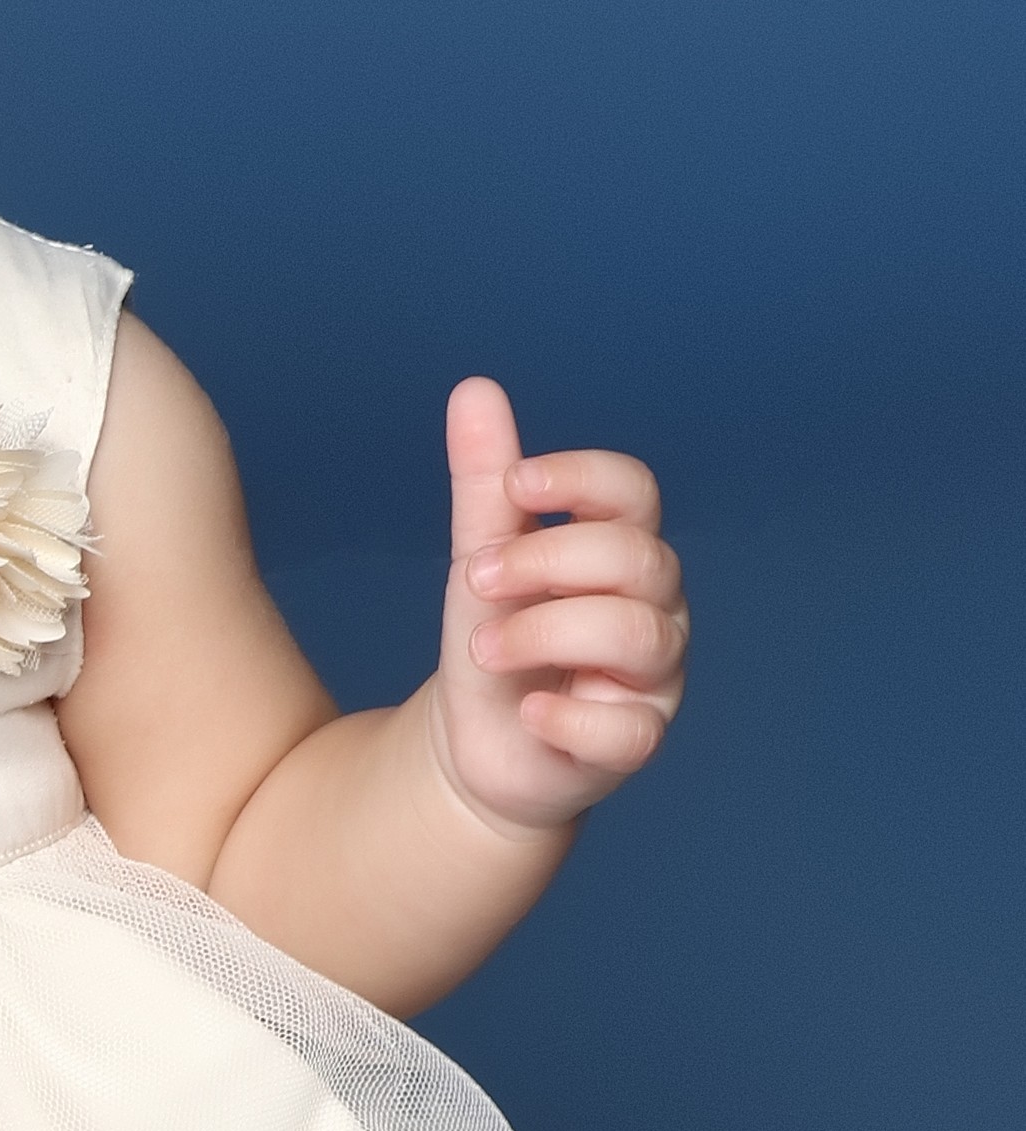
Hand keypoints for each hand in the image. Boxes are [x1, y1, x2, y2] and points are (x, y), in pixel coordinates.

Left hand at [430, 378, 687, 834]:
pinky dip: (569, 718)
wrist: (477, 742)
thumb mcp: (483, 557)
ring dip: (543, 632)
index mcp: (623, 549)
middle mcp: (655, 606)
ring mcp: (654, 677)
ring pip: (637, 634)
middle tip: (475, 579)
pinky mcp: (636, 741)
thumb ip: (486, 484)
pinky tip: (527, 713)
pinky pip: (629, 730)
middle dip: (544, 559)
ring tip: (480, 648)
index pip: (636, 491)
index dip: (581, 479)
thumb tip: (474, 388)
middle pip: (636, 557)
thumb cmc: (497, 638)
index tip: (513, 486)